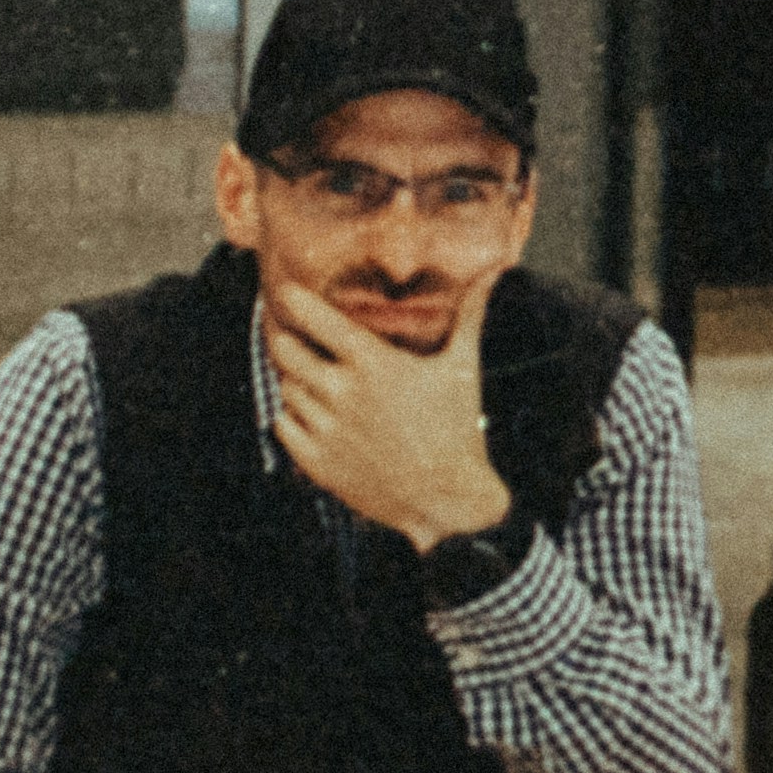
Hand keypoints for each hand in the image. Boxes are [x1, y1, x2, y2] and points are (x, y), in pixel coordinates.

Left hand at [266, 280, 514, 548]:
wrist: (447, 499)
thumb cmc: (457, 429)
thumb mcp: (463, 367)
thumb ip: (469, 315)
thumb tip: (491, 273)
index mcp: (373, 363)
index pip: (315, 319)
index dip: (293, 300)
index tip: (285, 290)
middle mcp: (342, 393)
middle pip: (285, 350)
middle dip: (288, 339)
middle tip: (295, 336)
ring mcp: (326, 428)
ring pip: (285, 387)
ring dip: (295, 379)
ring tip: (315, 379)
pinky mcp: (316, 461)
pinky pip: (282, 424)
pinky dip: (291, 415)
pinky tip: (314, 413)